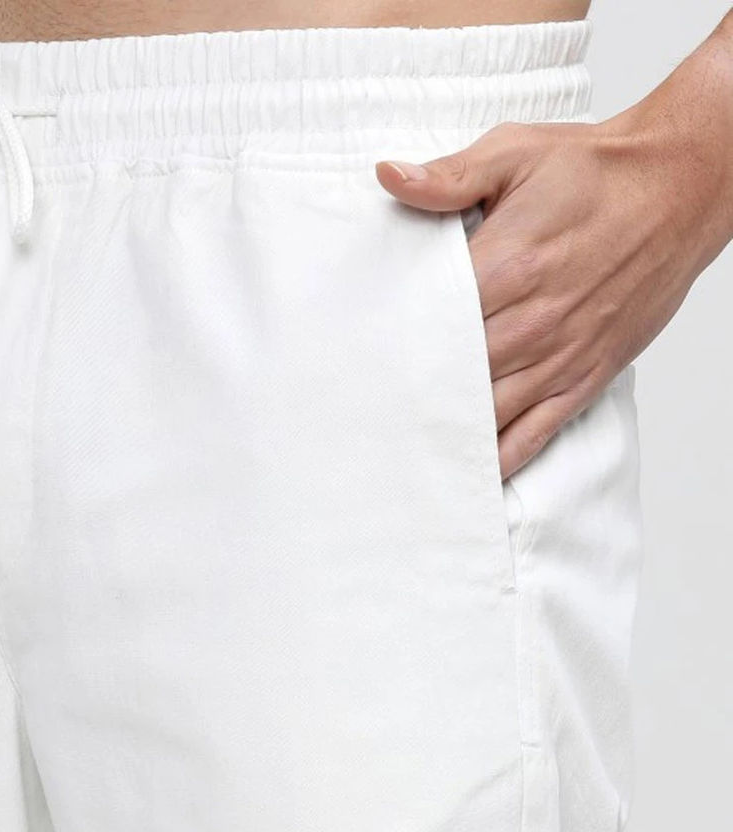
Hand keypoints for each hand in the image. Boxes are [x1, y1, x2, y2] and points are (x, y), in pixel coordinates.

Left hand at [375, 21, 732, 480]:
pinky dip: (501, 459)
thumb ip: (449, 176)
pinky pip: (536, 433)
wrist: (681, 187)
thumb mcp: (517, 154)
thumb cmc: (596, 173)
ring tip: (394, 459)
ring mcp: (559, 356)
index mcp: (508, 266)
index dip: (387, 346)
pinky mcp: (584, 377)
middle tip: (356, 420)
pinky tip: (467, 478)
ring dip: (442, 436)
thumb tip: (390, 175)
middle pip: (452, 376)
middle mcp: (532, 321)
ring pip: (488, 413)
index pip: (431, 322)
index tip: (349, 363)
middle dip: (404, 398)